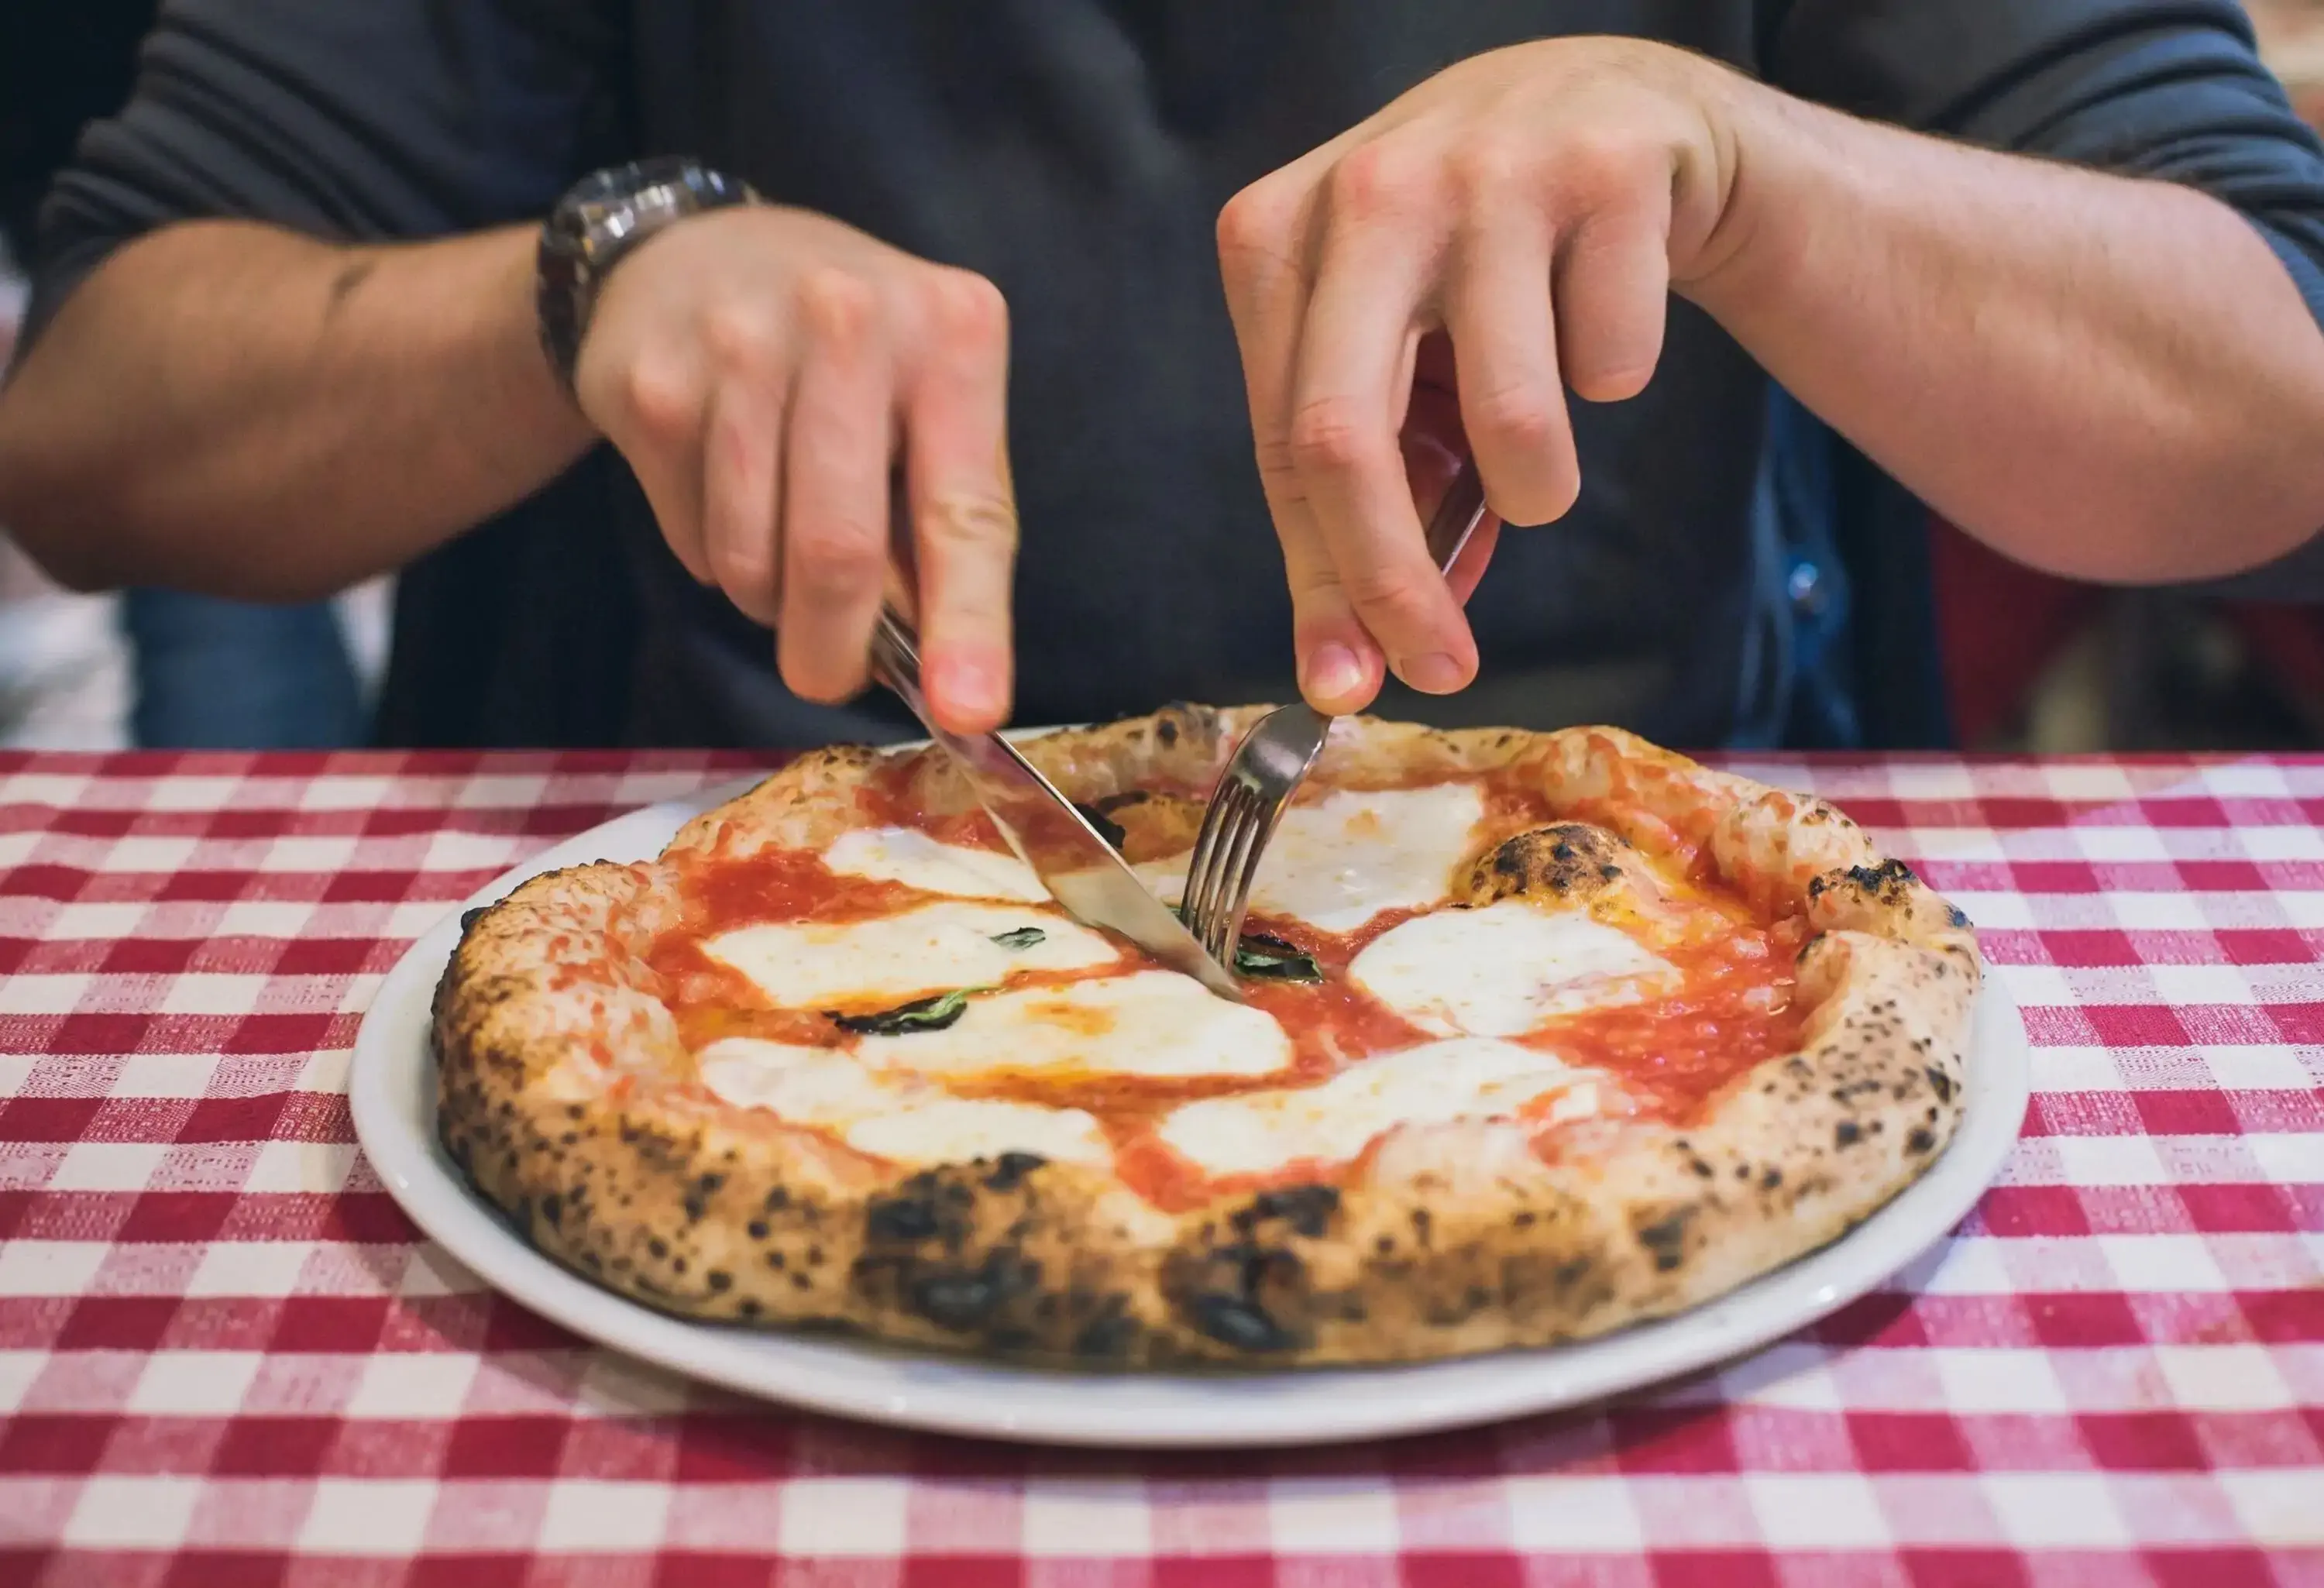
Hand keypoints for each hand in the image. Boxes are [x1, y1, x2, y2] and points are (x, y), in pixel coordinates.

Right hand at [574, 206, 1016, 731]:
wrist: (693, 250)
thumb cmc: (848, 354)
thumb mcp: (929, 401)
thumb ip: (945, 521)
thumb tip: (943, 672)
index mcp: (951, 332)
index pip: (966, 511)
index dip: (969, 626)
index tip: (967, 711)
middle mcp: (849, 322)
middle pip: (838, 554)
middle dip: (833, 650)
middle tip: (828, 675)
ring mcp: (739, 347)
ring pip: (754, 562)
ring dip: (771, 599)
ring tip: (781, 538)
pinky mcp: (653, 385)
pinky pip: (692, 542)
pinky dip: (716, 556)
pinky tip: (724, 486)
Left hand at [1217, 39, 1747, 711]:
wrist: (1614, 111)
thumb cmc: (1473, 268)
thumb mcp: (1395, 362)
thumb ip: (1373, 501)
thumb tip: (1354, 665)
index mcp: (1278, 239)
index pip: (1286, 446)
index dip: (1322, 585)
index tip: (1352, 685)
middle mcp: (1365, 193)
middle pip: (1346, 440)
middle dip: (1394, 586)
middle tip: (1443, 667)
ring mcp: (1484, 169)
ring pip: (1510, 422)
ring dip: (1539, 490)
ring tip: (1544, 453)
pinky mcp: (1605, 168)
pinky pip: (1616, 366)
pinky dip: (1616, 376)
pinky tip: (1603, 312)